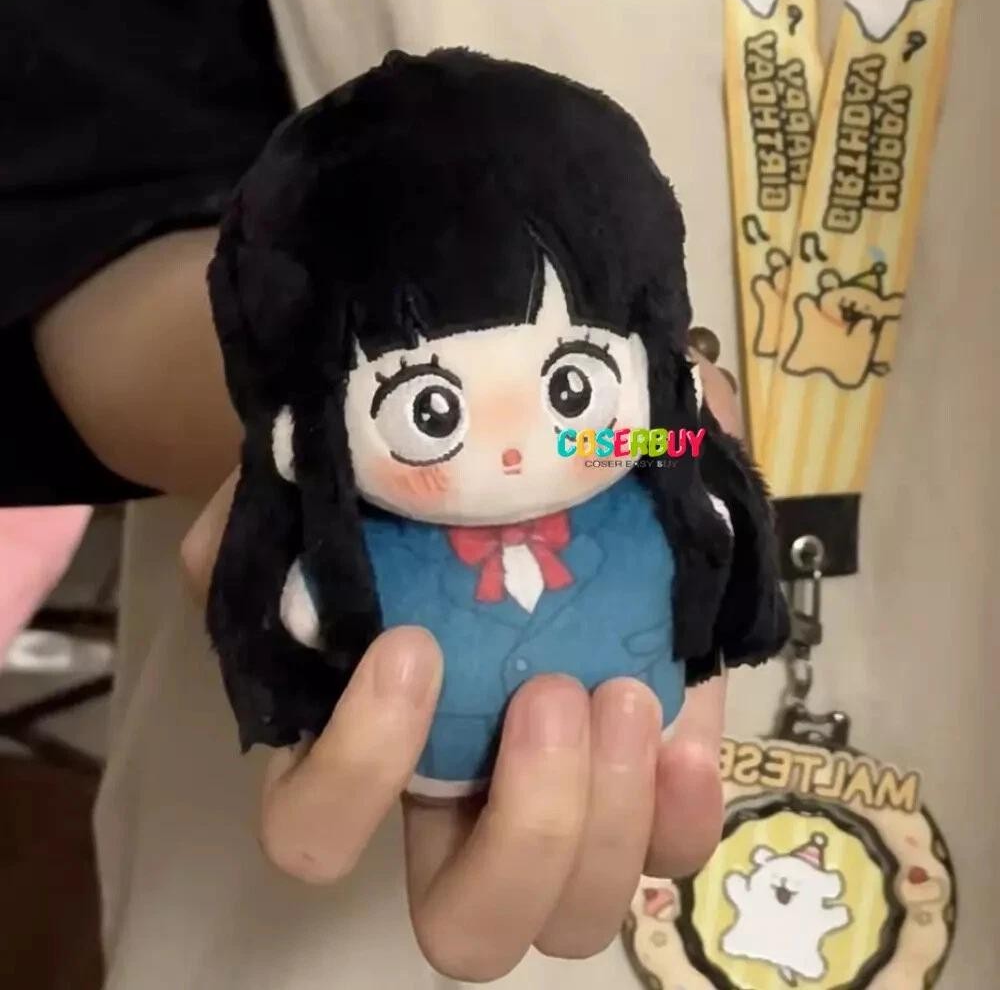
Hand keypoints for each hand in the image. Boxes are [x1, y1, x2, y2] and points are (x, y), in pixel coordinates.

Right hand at [181, 356, 735, 981]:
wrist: (532, 454)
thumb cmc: (409, 488)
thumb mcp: (322, 483)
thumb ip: (266, 524)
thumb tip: (265, 562)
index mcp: (358, 746)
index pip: (315, 834)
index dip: (360, 770)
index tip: (413, 647)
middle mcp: (453, 801)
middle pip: (466, 930)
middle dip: (521, 835)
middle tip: (546, 694)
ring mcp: (557, 795)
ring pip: (574, 915)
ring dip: (606, 819)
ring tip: (619, 694)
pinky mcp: (645, 768)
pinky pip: (671, 850)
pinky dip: (681, 813)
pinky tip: (678, 740)